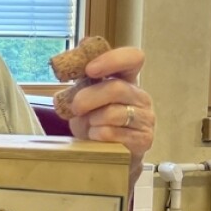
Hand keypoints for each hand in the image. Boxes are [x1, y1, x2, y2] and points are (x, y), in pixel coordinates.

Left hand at [67, 46, 154, 168]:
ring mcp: (145, 118)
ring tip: (90, 125)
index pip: (133, 58)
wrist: (103, 153)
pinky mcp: (143, 139)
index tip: (90, 70)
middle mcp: (140, 96)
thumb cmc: (93, 121)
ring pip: (113, 113)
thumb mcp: (84, 99)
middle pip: (117, 88)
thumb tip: (65, 72)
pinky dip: (96, 134)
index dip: (112, 60)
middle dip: (88, 98)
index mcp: (127, 80)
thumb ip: (80, 83)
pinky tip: (96, 137)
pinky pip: (112, 133)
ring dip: (92, 120)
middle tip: (75, 108)